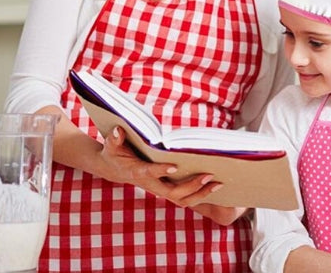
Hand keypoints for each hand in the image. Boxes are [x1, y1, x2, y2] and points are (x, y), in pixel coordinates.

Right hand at [100, 126, 220, 207]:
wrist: (114, 169)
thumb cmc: (115, 153)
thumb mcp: (111, 145)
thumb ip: (114, 139)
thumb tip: (118, 130)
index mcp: (138, 172)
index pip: (150, 173)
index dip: (161, 170)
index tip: (174, 166)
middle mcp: (152, 184)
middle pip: (174, 192)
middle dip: (193, 185)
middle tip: (210, 175)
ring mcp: (160, 189)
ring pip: (183, 199)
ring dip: (202, 193)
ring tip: (219, 183)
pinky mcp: (167, 189)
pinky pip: (186, 198)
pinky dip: (201, 194)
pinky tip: (216, 185)